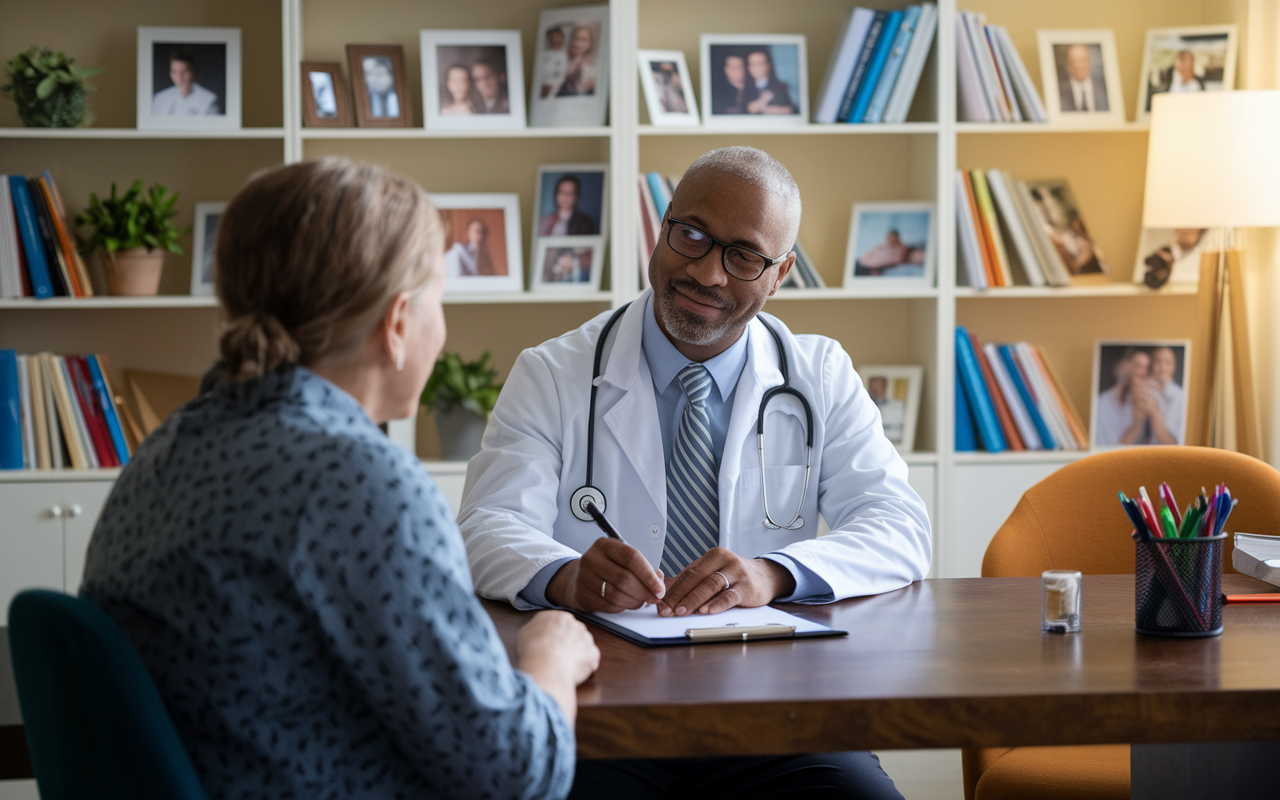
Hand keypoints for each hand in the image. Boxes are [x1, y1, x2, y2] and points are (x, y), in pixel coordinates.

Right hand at [516, 610, 599, 724]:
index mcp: (560, 617)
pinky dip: (584, 667)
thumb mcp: (525, 632)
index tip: (551, 645)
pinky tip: (573, 672)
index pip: (560, 624)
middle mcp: (576, 624)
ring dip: (576, 655)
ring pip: (583, 646)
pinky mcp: (593, 654)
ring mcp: (587, 639)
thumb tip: (538, 632)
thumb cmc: (534, 649)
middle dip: (567, 644)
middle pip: (573, 633)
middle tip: (557, 656)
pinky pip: (590, 660)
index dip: (555, 636)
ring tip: (564, 666)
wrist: (546, 665)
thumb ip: (536, 628)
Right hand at [545, 538, 664, 612]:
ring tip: (641, 601)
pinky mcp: (582, 594)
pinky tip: (626, 603)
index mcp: (604, 545)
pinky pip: (609, 605)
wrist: (577, 578)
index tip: (660, 588)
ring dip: (634, 602)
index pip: (631, 557)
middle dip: (644, 592)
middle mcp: (592, 558)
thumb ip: (643, 567)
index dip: (649, 575)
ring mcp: (584, 577)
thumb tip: (659, 579)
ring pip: (617, 595)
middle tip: (654, 598)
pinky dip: (622, 607)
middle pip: (624, 578)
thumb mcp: (622, 560)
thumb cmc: (606, 568)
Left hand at [658, 547, 795, 616]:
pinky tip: (706, 611)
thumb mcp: (713, 573)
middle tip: (667, 609)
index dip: (673, 588)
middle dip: (679, 595)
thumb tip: (663, 589)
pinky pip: (730, 595)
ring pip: (711, 585)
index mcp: (713, 555)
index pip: (688, 572)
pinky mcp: (747, 587)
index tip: (660, 603)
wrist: (766, 577)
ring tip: (681, 611)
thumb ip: (691, 580)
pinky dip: (717, 604)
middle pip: (697, 577)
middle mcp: (725, 560)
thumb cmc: (735, 576)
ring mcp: (737, 572)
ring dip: (694, 599)